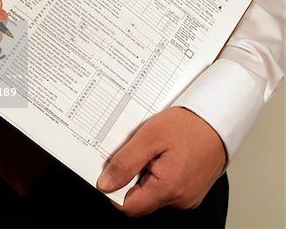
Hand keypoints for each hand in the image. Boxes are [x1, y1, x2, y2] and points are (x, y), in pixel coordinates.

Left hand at [97, 107, 226, 216]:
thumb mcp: (149, 137)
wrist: (219, 119)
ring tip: (155, 149)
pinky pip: (167, 187)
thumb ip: (125, 162)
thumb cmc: (190, 125)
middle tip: (138, 151)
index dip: (115, 188)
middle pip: (141, 199)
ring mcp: (188, 196)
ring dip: (146, 173)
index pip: (128, 206)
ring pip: (153, 192)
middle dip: (132, 176)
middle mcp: (180, 199)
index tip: (113, 169)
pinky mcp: (192, 189)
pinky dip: (160, 172)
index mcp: (168, 189)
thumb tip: (106, 184)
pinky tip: (164, 153)